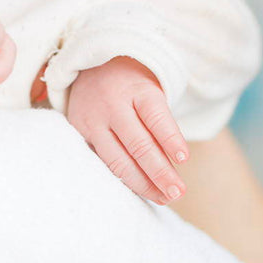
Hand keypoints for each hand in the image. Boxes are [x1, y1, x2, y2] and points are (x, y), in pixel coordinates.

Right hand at [66, 57, 188, 203]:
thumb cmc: (131, 85)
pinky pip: (101, 163)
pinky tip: (138, 190)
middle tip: (178, 192)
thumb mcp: (150, 91)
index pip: (155, 117)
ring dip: (142, 184)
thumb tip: (175, 164)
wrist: (91, 65)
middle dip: (160, 172)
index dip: (170, 139)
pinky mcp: (79, 132)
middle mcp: (112, 104)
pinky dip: (121, 179)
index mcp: (136, 89)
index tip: (184, 159)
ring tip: (163, 197)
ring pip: (117, 160)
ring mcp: (93, 119)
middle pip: (138, 144)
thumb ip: (159, 123)